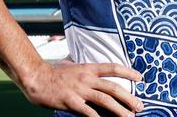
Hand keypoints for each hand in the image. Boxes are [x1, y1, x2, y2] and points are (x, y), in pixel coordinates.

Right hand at [19, 58, 144, 116]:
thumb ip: (84, 68)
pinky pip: (88, 112)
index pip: (113, 68)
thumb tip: (91, 68)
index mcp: (88, 68)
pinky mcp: (71, 101)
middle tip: (140, 106)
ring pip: (105, 100)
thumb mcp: (72, 64)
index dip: (128, 72)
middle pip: (113, 87)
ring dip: (120, 110)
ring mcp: (79, 90)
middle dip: (129, 97)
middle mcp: (87, 78)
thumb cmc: (53, 72)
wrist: (36, 77)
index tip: (140, 78)